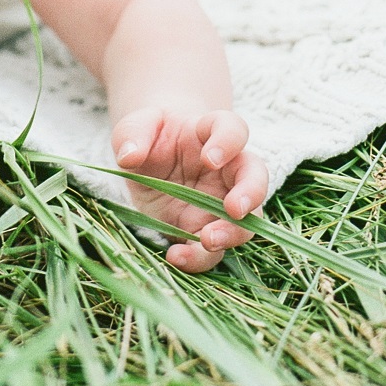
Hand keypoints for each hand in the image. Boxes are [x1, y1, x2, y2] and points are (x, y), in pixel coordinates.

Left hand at [111, 107, 269, 271]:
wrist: (149, 162)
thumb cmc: (149, 138)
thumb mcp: (134, 128)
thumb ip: (131, 134)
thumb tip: (130, 155)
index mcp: (210, 133)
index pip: (233, 129)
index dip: (229, 143)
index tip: (210, 159)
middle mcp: (226, 168)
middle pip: (256, 176)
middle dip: (251, 193)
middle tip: (235, 208)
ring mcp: (220, 201)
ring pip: (246, 219)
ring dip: (233, 233)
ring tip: (207, 240)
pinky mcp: (206, 229)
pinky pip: (214, 249)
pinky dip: (200, 258)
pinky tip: (176, 256)